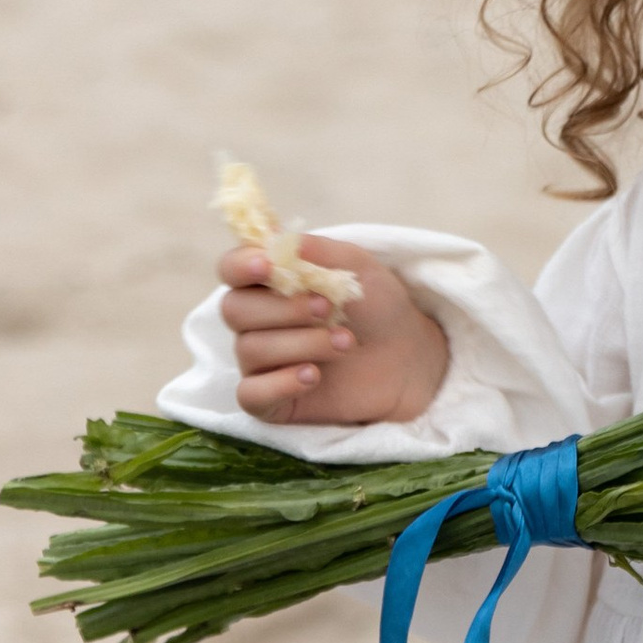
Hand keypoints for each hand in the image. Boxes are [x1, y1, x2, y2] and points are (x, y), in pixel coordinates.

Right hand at [220, 236, 450, 429]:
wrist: (410, 356)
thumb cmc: (378, 307)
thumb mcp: (358, 268)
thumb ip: (318, 252)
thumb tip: (278, 240)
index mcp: (269, 283)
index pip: (231, 269)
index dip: (241, 266)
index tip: (268, 266)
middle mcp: (256, 322)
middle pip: (236, 310)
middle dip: (282, 309)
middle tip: (327, 308)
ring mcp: (262, 363)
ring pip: (250, 350)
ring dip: (302, 343)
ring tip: (346, 343)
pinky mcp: (273, 401)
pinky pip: (251, 395)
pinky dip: (279, 384)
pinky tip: (313, 376)